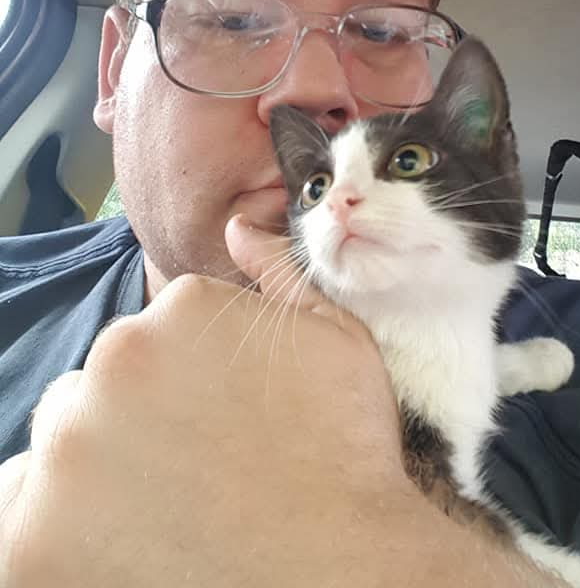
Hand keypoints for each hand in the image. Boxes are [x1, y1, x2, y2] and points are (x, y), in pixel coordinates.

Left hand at [0, 229, 564, 586]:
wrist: (341, 566)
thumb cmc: (346, 454)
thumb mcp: (338, 342)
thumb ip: (280, 275)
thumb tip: (238, 227)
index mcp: (179, 311)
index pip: (155, 336)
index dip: (189, 383)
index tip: (220, 422)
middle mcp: (115, 361)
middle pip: (103, 384)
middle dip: (138, 415)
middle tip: (192, 467)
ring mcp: (71, 446)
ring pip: (63, 442)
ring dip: (96, 465)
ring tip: (161, 508)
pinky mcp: (35, 535)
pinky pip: (24, 510)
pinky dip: (59, 524)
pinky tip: (121, 539)